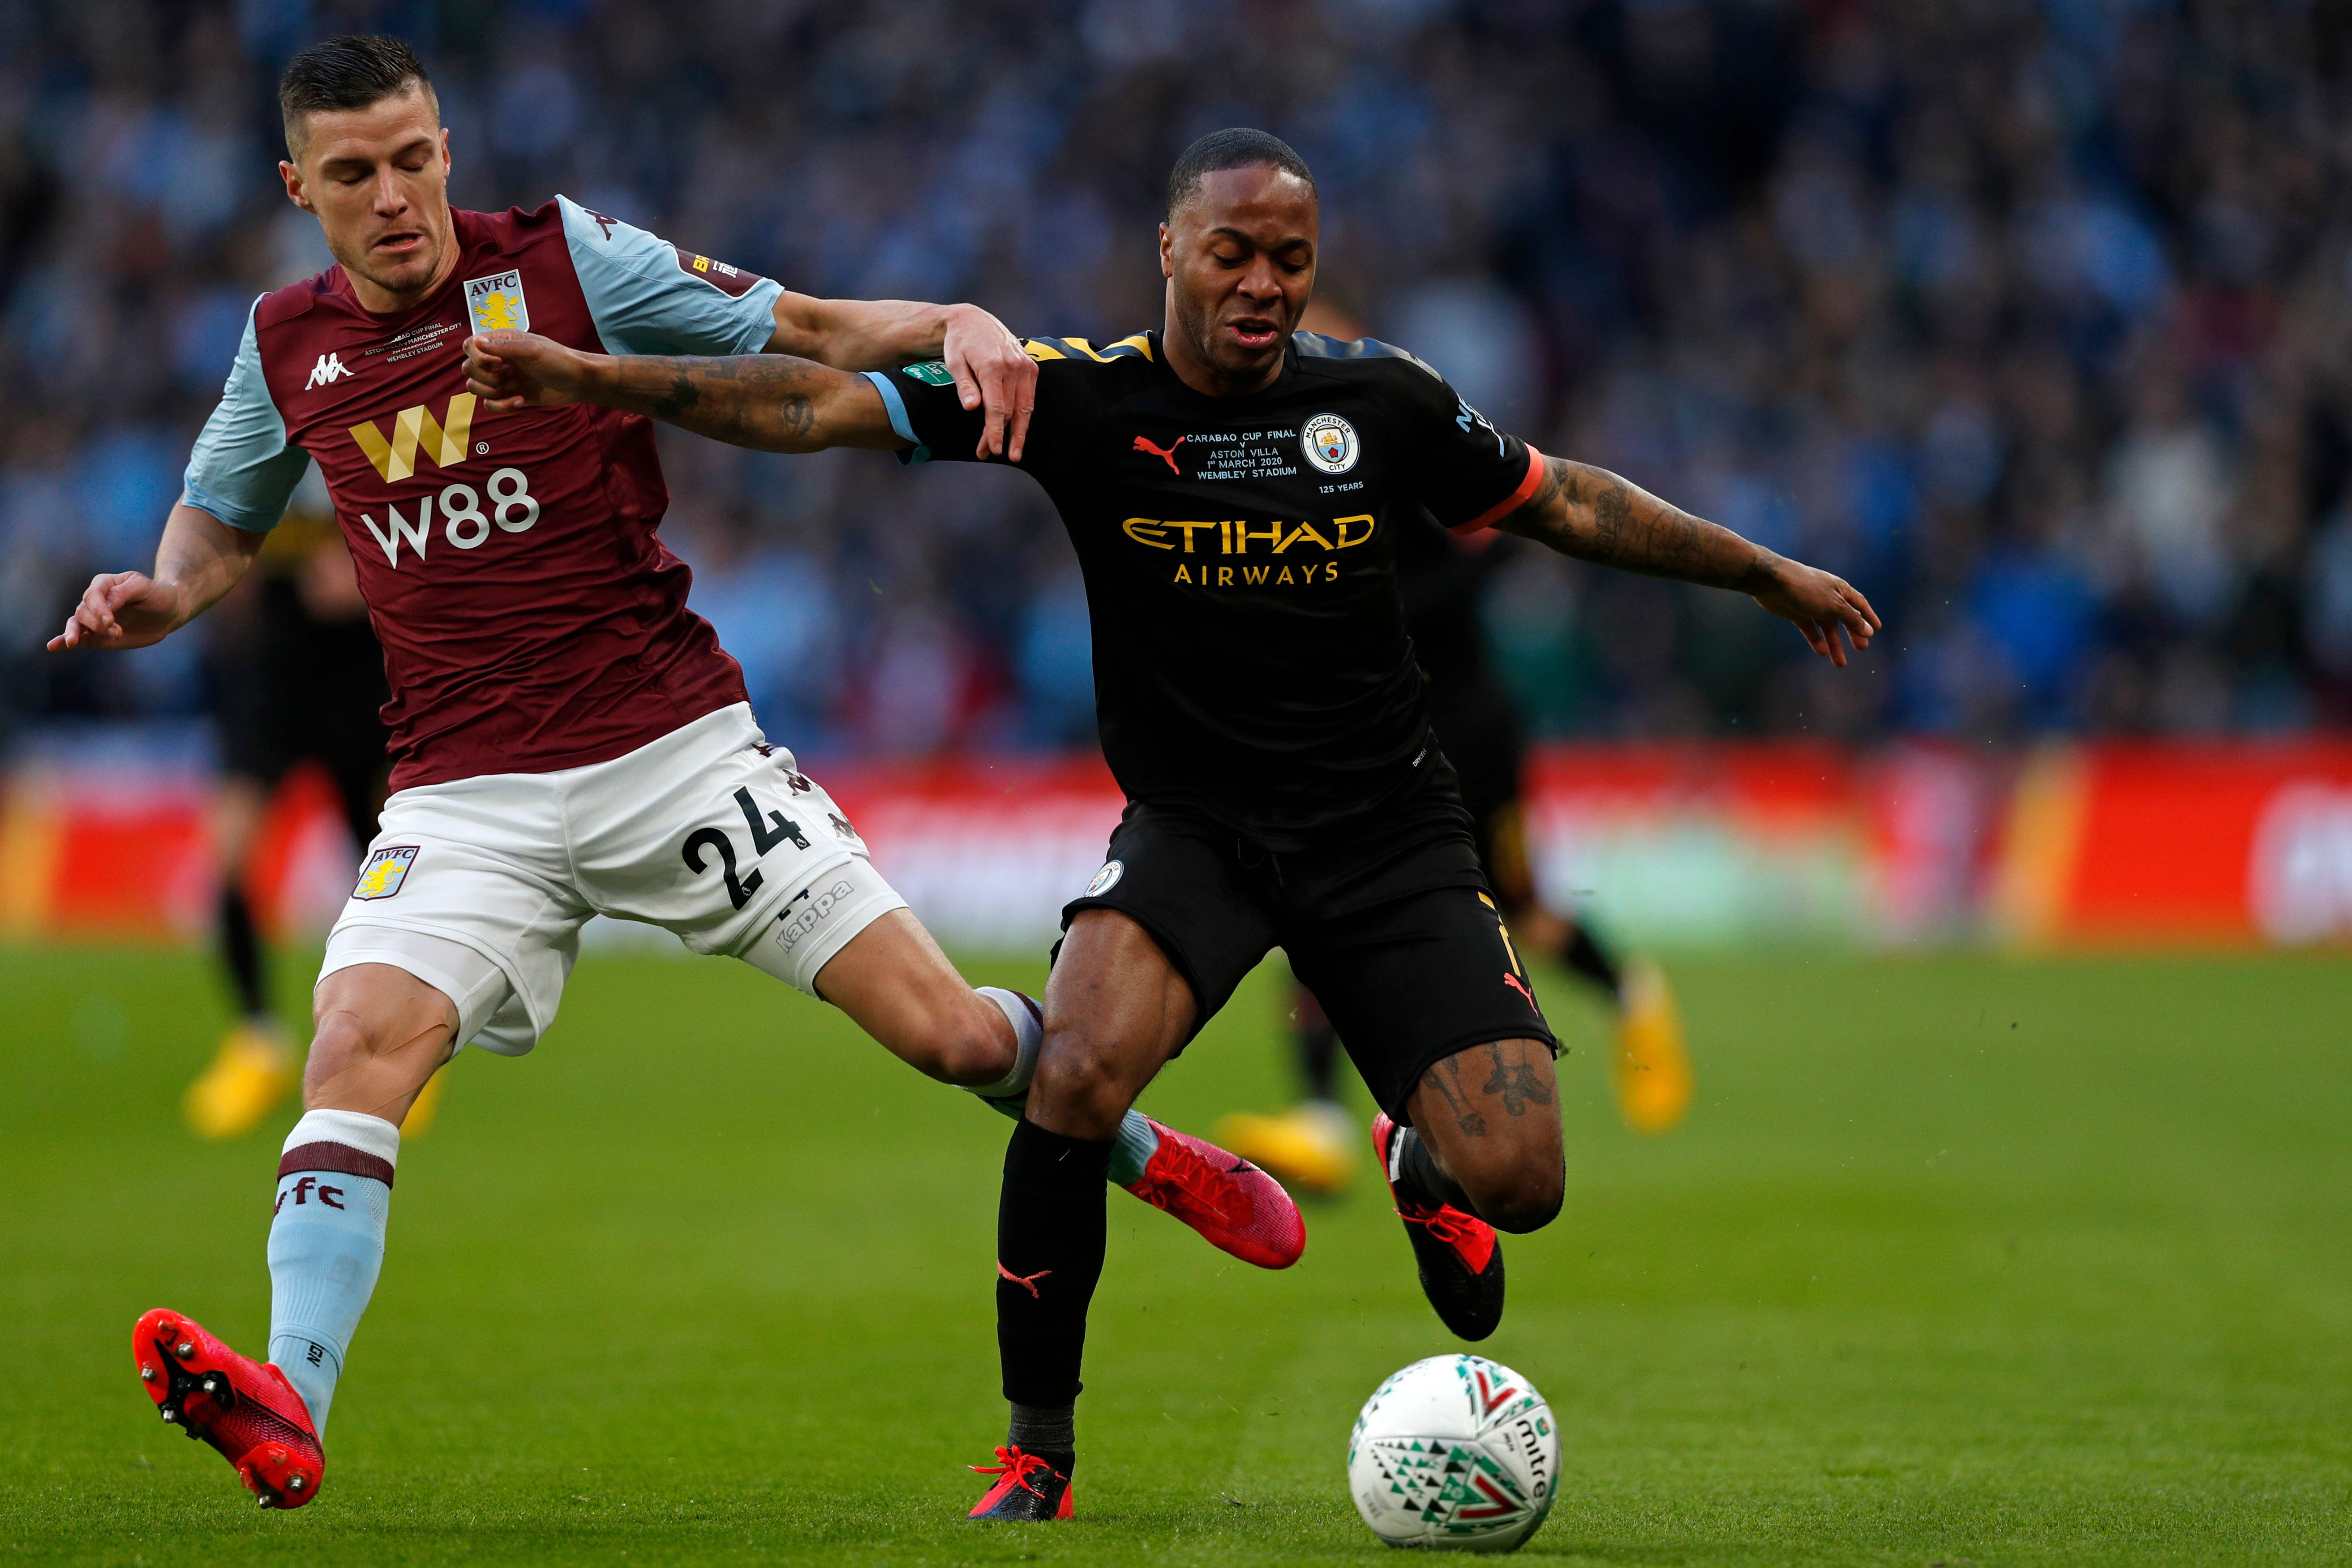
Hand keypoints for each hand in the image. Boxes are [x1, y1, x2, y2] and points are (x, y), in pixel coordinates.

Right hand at [47, 571, 188, 651]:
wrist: (169, 612)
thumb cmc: (157, 595)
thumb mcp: (144, 588)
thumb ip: (122, 593)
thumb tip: (104, 605)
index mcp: (105, 584)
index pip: (93, 595)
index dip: (99, 608)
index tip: (111, 621)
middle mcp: (95, 601)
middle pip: (83, 610)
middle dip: (97, 623)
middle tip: (117, 632)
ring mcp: (95, 619)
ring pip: (76, 623)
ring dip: (76, 633)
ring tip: (74, 642)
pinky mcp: (98, 636)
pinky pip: (78, 638)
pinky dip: (63, 641)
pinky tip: (53, 646)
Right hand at [464, 330, 591, 411]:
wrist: (578, 382)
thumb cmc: (559, 360)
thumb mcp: (532, 350)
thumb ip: (503, 347)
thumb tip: (476, 341)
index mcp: (501, 342)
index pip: (470, 346)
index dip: (477, 357)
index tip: (498, 363)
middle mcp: (498, 359)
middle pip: (468, 369)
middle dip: (485, 377)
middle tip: (507, 378)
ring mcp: (503, 379)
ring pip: (475, 388)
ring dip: (492, 392)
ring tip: (514, 390)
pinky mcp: (510, 396)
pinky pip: (490, 404)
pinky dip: (502, 406)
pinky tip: (521, 401)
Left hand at [940, 304, 1036, 461]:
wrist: (973, 320)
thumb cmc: (959, 343)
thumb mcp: (954, 362)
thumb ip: (965, 385)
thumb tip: (971, 407)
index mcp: (992, 366)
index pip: (996, 407)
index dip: (995, 431)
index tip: (994, 449)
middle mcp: (1012, 366)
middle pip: (1010, 411)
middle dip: (1001, 435)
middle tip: (991, 452)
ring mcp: (1024, 366)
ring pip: (1025, 407)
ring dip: (1019, 431)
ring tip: (1014, 451)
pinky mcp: (1030, 366)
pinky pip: (1029, 396)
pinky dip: (1024, 414)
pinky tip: (1019, 429)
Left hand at [1748, 555, 1880, 667]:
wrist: (1773, 582)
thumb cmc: (1807, 589)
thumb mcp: (1834, 605)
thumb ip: (1852, 619)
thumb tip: (1869, 631)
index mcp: (1840, 589)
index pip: (1859, 604)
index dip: (1868, 616)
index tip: (1877, 629)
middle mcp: (1827, 596)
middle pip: (1844, 618)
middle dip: (1853, 633)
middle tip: (1861, 648)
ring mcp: (1811, 605)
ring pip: (1827, 627)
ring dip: (1834, 644)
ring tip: (1840, 663)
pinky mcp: (1796, 612)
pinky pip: (1810, 629)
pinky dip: (1816, 640)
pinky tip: (1822, 653)